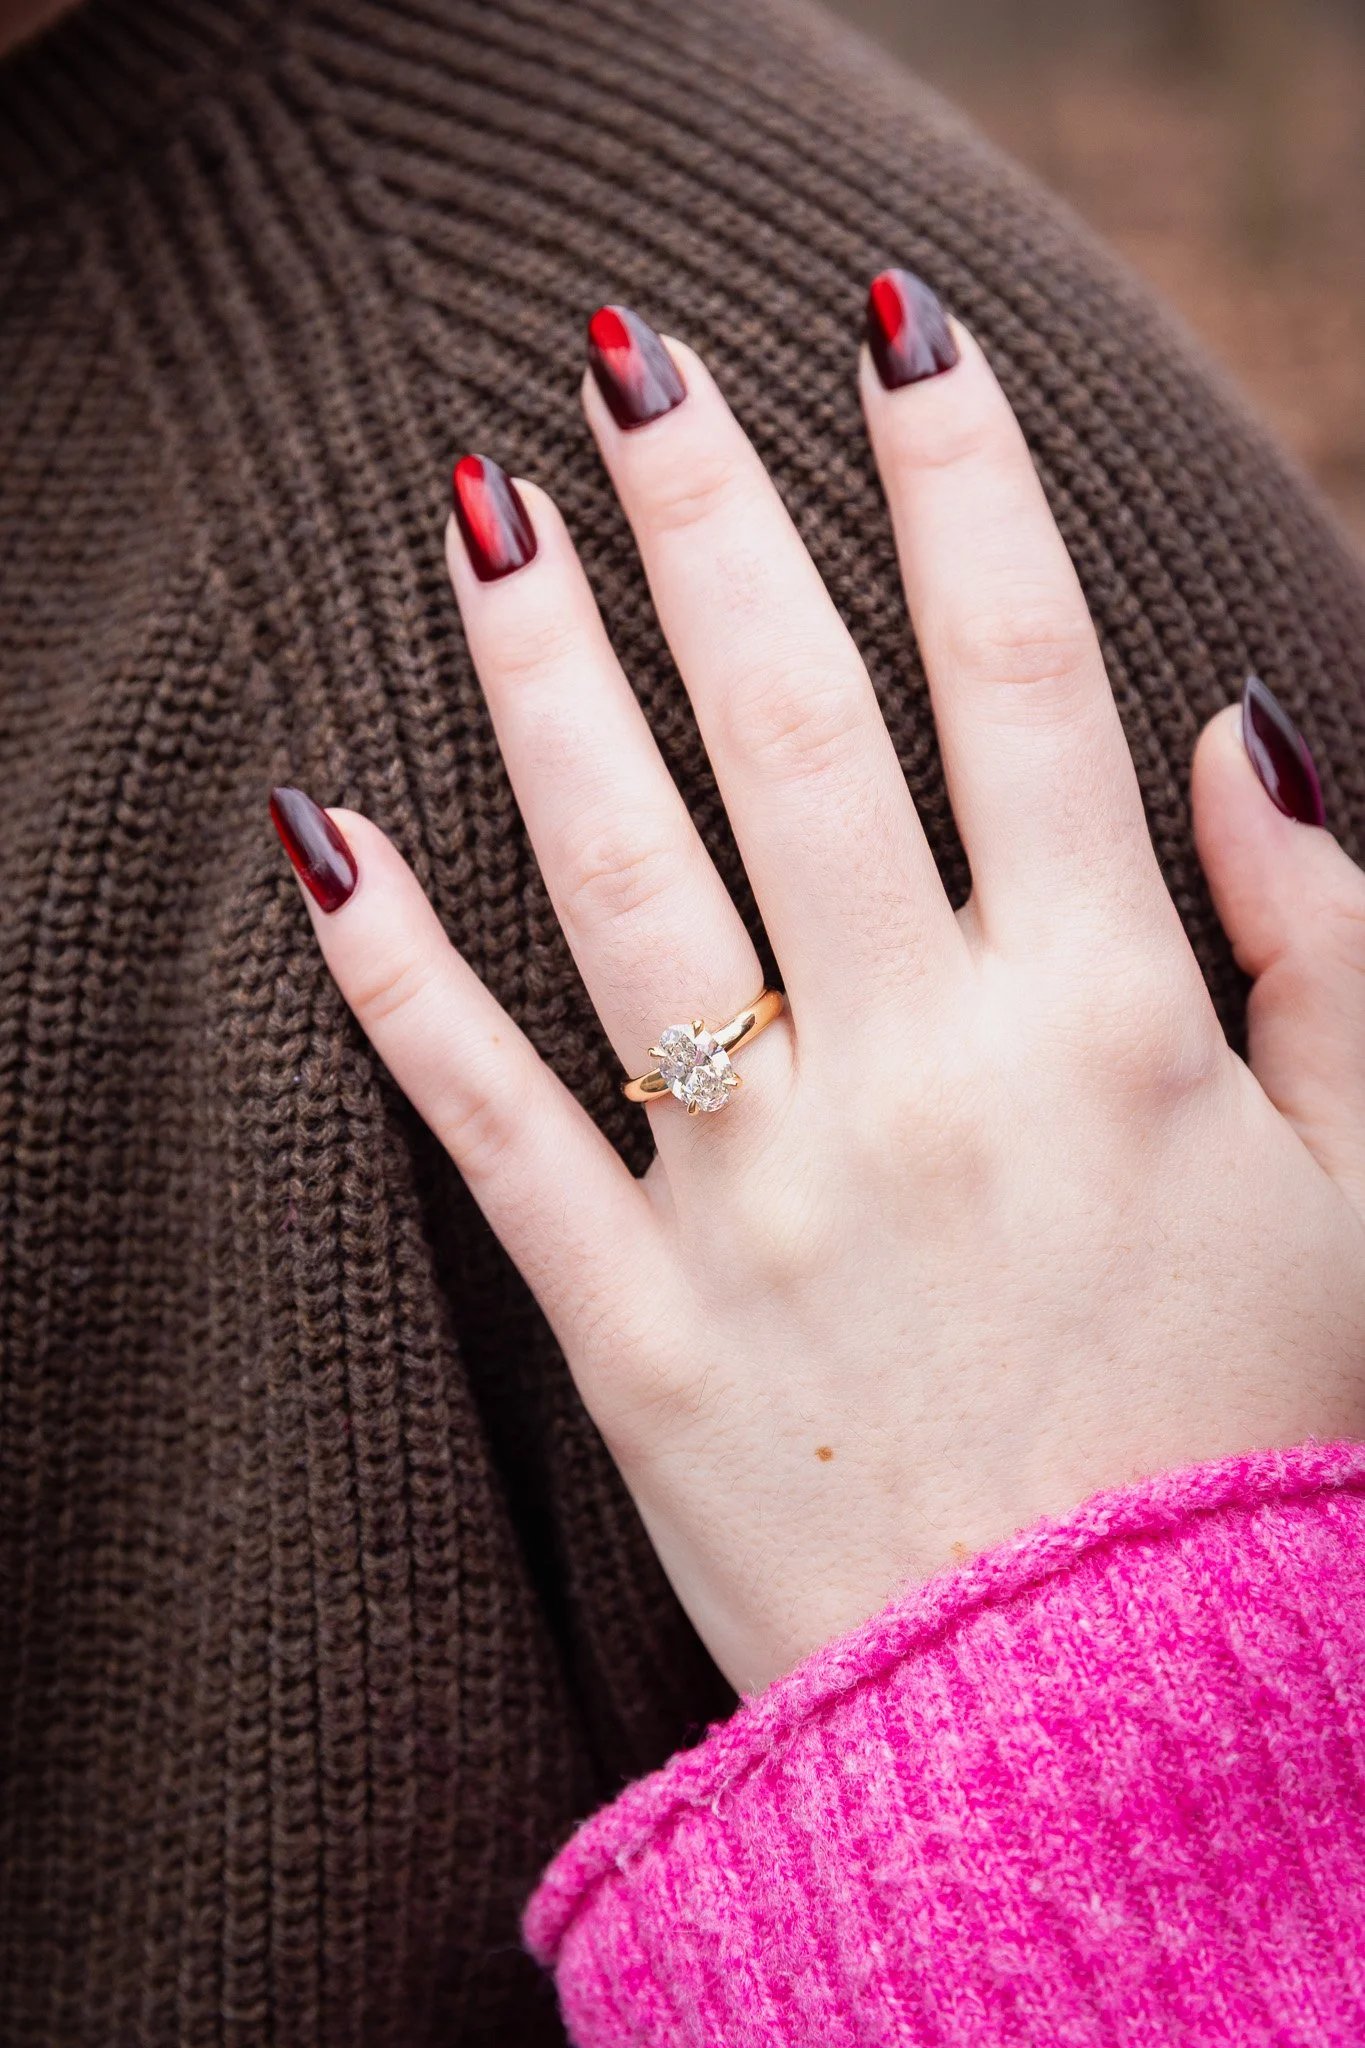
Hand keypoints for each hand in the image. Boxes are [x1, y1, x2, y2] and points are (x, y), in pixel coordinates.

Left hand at [271, 280, 1364, 1696]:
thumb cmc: (1244, 1442)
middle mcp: (921, 1076)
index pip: (1023, 679)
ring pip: (622, 880)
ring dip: (537, 677)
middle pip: (795, 727)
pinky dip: (394, 979)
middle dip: (713, 515)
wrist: (1100, 1730)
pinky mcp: (632, 1323)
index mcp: (1110, 1024)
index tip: (899, 336)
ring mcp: (757, 1195)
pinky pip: (488, 1122)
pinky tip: (318, 836)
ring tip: (476, 517)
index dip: (962, 479)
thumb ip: (1331, 946)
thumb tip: (1227, 728)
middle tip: (628, 360)